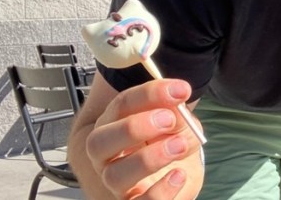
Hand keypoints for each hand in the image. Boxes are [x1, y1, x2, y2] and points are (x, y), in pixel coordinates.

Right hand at [85, 79, 202, 198]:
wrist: (169, 177)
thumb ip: (177, 116)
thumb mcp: (176, 125)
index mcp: (114, 124)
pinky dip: (160, 191)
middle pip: (99, 141)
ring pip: (115, 175)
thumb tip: (178, 113)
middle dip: (133, 127)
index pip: (121, 105)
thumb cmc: (167, 144)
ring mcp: (117, 183)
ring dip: (149, 159)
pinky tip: (179, 175)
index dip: (150, 94)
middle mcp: (107, 155)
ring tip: (179, 146)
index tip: (180, 90)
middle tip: (168, 119)